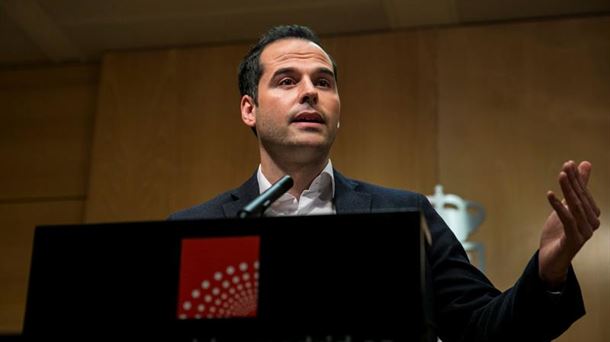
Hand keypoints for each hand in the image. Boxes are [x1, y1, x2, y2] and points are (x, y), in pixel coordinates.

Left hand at [539, 161, 600, 288]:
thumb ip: (577, 187)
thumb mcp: (566, 206)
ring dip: (568, 190)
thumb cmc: (559, 232)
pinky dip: (558, 206)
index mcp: (592, 215)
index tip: (569, 163)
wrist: (551, 259)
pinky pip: (567, 220)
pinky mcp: (574, 241)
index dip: (577, 178)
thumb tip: (585, 164)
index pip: (584, 193)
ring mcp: (584, 233)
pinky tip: (550, 194)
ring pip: (576, 208)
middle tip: (566, 166)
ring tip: (560, 176)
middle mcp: (592, 224)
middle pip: (581, 199)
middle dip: (573, 181)